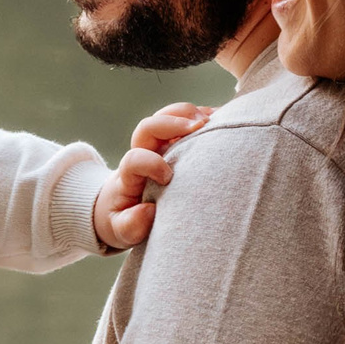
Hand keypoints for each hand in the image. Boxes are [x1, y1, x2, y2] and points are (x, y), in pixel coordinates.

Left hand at [91, 103, 211, 249]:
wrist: (122, 207)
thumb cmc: (125, 220)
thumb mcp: (121, 230)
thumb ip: (130, 225)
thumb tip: (147, 211)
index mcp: (129, 176)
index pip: (134, 159)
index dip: (149, 163)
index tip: (167, 178)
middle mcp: (143, 153)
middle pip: (149, 126)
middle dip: (172, 123)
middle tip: (200, 127)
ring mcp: (160, 144)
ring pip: (167, 116)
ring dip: (189, 113)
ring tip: (215, 119)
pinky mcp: (175, 141)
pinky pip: (185, 119)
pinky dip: (203, 115)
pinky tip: (222, 119)